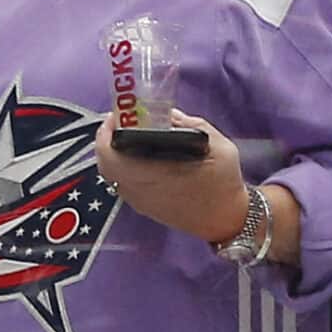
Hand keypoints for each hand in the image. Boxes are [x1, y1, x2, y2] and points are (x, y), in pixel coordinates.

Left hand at [94, 109, 250, 244]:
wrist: (227, 219)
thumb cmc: (224, 182)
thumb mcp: (218, 146)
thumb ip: (190, 125)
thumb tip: (168, 113)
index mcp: (152, 174)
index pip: (110, 155)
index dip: (106, 132)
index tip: (116, 115)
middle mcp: (139, 190)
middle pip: (105, 163)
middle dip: (107, 139)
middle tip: (120, 122)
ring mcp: (138, 201)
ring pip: (111, 174)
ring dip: (114, 153)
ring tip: (127, 135)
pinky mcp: (143, 207)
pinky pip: (122, 183)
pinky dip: (123, 166)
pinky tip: (137, 155)